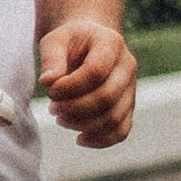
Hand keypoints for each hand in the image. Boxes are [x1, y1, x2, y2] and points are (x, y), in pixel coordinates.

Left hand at [38, 17, 135, 149]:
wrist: (88, 45)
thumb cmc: (70, 43)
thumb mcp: (55, 40)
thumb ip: (51, 59)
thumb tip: (48, 82)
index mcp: (111, 43)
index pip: (96, 71)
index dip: (71, 87)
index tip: (51, 90)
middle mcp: (127, 65)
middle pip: (107, 97)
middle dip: (75, 108)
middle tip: (52, 108)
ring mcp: (131, 88)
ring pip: (114, 117)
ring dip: (83, 125)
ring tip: (60, 118)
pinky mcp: (128, 107)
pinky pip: (121, 131)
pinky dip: (101, 140)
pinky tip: (79, 139)